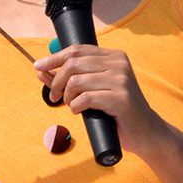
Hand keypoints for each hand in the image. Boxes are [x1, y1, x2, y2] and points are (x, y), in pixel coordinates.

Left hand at [34, 44, 166, 155]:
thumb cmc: (115, 110)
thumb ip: (67, 79)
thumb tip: (40, 70)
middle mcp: (119, 63)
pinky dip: (76, 107)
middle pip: (73, 64)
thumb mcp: (91, 90)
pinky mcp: (121, 98)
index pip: (77, 50)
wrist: (145, 131)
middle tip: (55, 97)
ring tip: (72, 105)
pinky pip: (85, 98)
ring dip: (67, 97)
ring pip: (77, 81)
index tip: (37, 66)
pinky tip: (80, 111)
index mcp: (114, 56)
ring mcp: (121, 80)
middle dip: (57, 81)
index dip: (54, 58)